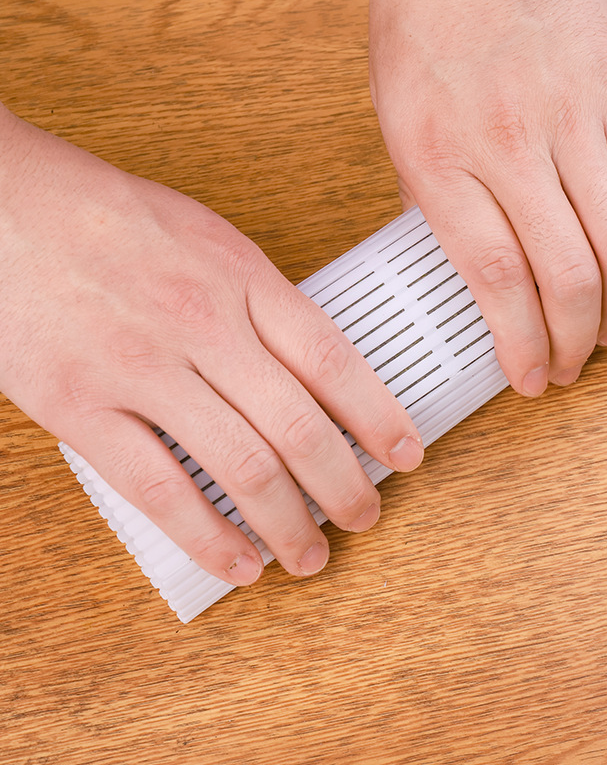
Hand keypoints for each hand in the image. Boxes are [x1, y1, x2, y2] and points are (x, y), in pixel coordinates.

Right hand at [0, 105, 422, 584]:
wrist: (1, 199)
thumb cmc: (107, 215)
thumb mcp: (207, 238)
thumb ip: (260, 300)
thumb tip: (311, 366)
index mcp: (240, 279)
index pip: (334, 361)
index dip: (380, 417)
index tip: (407, 455)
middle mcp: (202, 326)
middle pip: (299, 428)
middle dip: (345, 488)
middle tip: (364, 517)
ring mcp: (142, 369)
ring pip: (241, 469)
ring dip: (288, 526)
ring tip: (311, 556)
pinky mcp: (82, 407)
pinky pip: (160, 490)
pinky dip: (208, 538)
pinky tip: (240, 565)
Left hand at [369, 0, 606, 395]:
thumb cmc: (423, 42)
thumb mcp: (399, 137)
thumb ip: (433, 211)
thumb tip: (465, 272)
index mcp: (442, 164)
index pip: (494, 280)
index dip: (520, 343)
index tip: (528, 379)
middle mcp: (510, 147)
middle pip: (564, 275)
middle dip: (571, 343)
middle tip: (567, 368)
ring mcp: (572, 120)